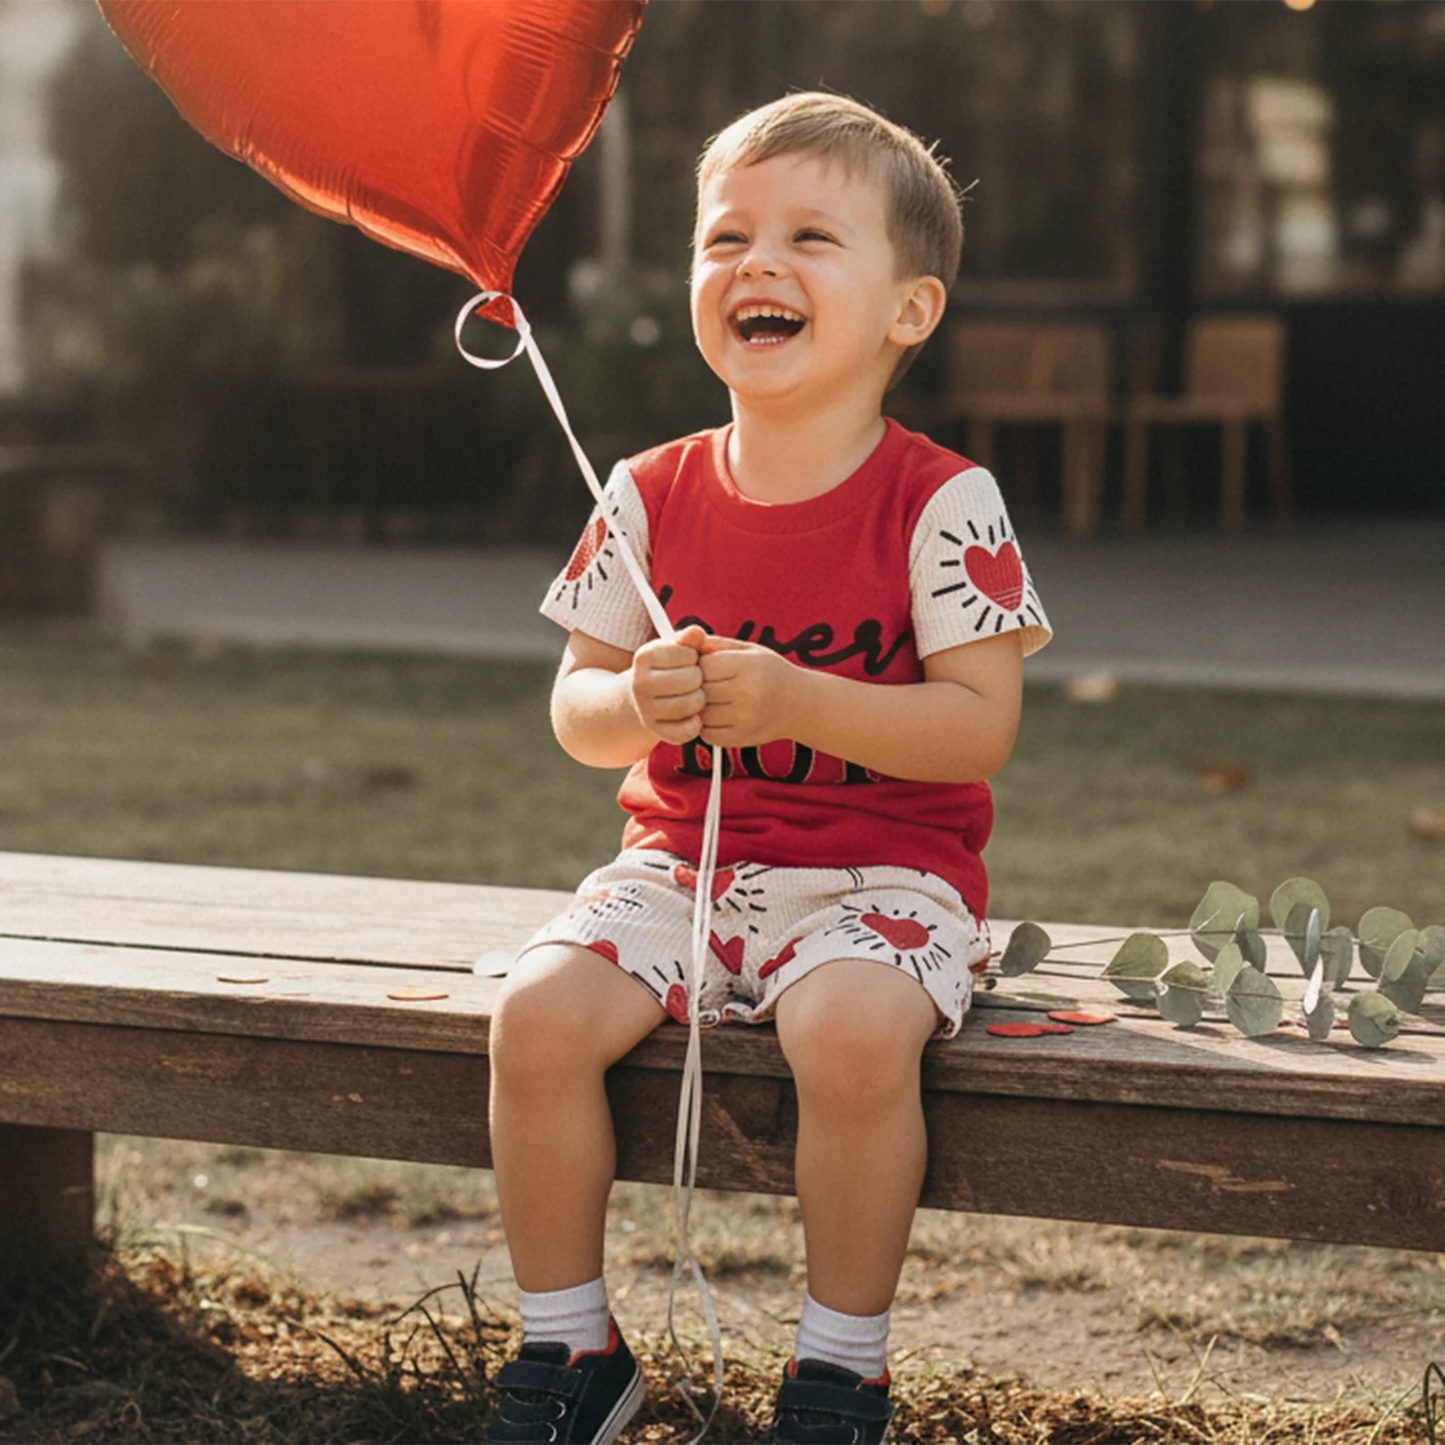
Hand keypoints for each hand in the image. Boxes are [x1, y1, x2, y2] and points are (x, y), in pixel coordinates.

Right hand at [630, 624, 706, 743]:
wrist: (643, 696)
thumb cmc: (666, 667)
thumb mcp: (674, 648)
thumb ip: (688, 639)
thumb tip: (698, 632)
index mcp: (644, 656)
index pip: (690, 655)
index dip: (695, 658)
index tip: (688, 662)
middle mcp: (640, 684)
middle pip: (692, 680)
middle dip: (700, 679)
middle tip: (694, 681)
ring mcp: (645, 709)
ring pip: (692, 705)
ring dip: (700, 700)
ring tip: (694, 695)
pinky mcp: (655, 730)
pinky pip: (687, 730)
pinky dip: (695, 724)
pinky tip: (692, 715)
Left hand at [698, 636, 799, 747]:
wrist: (801, 704)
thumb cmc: (769, 672)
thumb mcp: (748, 650)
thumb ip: (715, 644)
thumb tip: (680, 638)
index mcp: (748, 666)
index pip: (703, 666)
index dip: (698, 666)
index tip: (705, 667)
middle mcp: (748, 693)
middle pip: (700, 691)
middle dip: (697, 687)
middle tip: (707, 685)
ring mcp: (745, 718)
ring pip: (701, 714)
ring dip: (700, 708)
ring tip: (713, 700)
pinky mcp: (741, 738)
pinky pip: (707, 734)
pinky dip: (706, 726)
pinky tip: (718, 716)